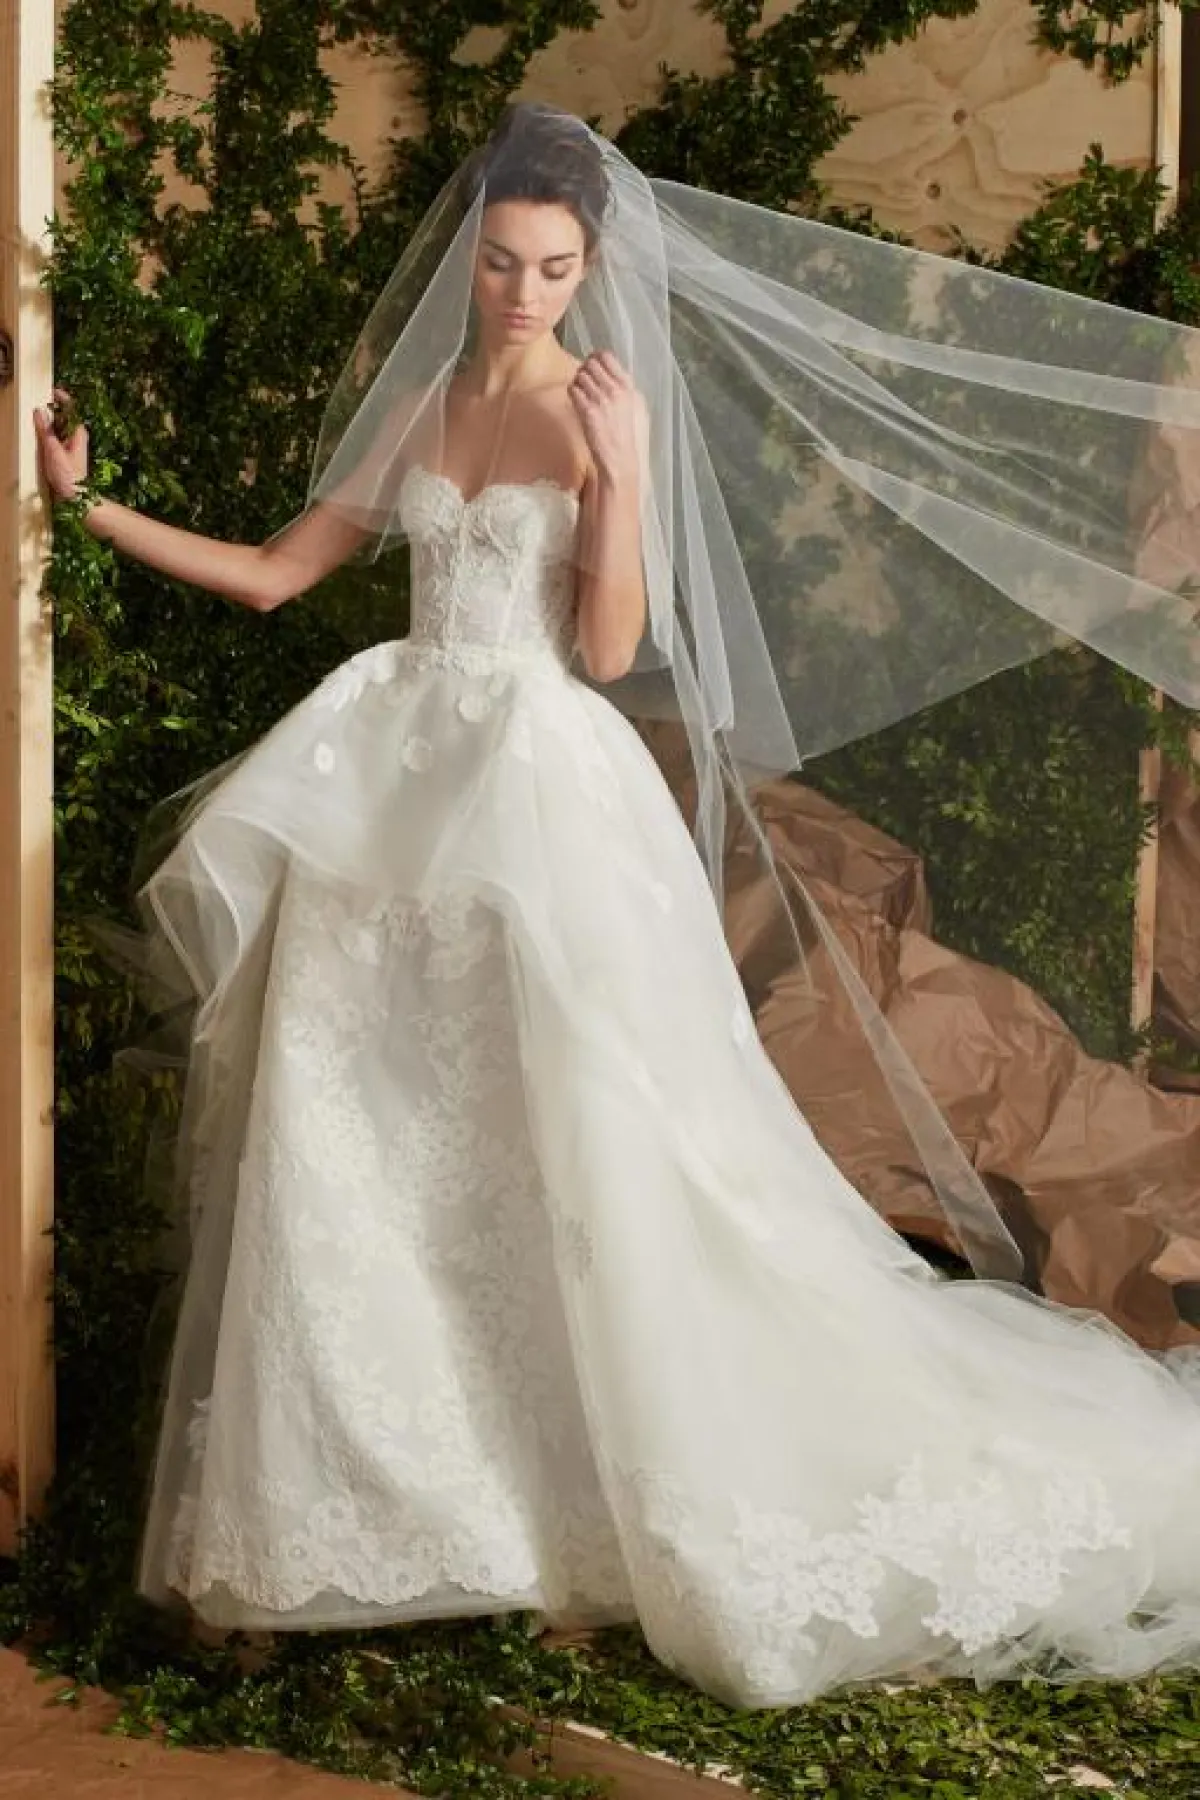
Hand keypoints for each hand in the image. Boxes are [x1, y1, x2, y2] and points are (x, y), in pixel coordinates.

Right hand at [32, 386, 89, 500]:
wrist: (75, 498)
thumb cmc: (68, 477)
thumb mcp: (53, 451)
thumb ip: (45, 431)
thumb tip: (39, 412)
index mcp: (78, 433)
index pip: (72, 409)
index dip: (63, 398)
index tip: (51, 390)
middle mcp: (76, 437)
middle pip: (64, 417)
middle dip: (52, 409)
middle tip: (38, 404)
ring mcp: (71, 445)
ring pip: (59, 427)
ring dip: (48, 422)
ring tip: (36, 417)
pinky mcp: (65, 454)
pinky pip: (56, 438)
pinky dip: (47, 433)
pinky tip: (39, 434)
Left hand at [567, 351, 641, 487]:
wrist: (620, 459)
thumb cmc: (629, 437)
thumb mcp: (637, 407)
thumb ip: (626, 388)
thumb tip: (613, 374)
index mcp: (629, 386)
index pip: (607, 356)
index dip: (595, 358)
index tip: (592, 365)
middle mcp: (615, 390)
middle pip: (590, 364)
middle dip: (584, 370)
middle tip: (584, 382)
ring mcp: (601, 400)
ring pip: (580, 375)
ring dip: (577, 382)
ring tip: (581, 394)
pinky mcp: (587, 411)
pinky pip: (573, 390)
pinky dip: (572, 394)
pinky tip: (577, 403)